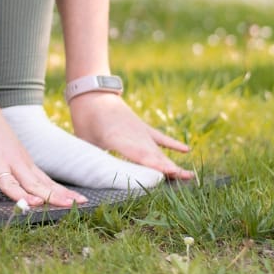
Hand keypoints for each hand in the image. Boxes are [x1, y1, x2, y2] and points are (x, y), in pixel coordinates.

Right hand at [0, 100, 85, 207]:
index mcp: (21, 161)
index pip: (46, 181)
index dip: (62, 192)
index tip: (82, 201)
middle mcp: (14, 162)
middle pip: (35, 183)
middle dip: (53, 196)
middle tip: (72, 206)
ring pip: (11, 182)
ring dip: (22, 194)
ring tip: (33, 206)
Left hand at [68, 92, 194, 181]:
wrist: (92, 93)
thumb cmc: (84, 119)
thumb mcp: (84, 140)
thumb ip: (92, 159)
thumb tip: (94, 177)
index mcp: (116, 138)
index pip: (138, 155)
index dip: (154, 165)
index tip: (170, 172)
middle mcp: (133, 134)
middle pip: (153, 155)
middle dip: (169, 169)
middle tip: (186, 180)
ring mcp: (139, 130)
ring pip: (158, 150)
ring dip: (172, 163)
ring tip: (189, 175)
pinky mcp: (141, 126)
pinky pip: (159, 137)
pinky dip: (172, 144)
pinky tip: (186, 150)